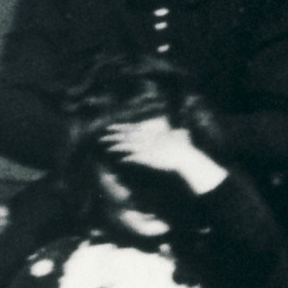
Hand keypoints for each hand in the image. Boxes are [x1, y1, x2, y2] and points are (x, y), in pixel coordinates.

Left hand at [101, 118, 223, 193]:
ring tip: (106, 148)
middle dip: (113, 136)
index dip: (119, 127)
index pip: (132, 128)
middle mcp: (146, 138)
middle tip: (101, 137)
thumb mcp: (176, 135)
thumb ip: (171, 132)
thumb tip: (175, 129)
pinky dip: (125, 158)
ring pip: (127, 146)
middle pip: (126, 136)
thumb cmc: (182, 148)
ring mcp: (146, 147)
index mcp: (150, 132)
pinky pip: (132, 157)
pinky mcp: (147, 157)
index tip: (110, 128)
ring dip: (116, 146)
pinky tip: (119, 160)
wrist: (185, 157)